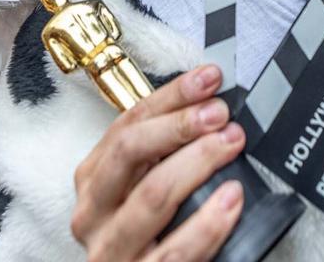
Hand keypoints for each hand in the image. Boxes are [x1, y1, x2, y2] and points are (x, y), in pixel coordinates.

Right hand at [71, 65, 245, 260]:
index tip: (209, 79)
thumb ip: (166, 156)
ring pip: (152, 196)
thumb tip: (210, 108)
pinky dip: (207, 223)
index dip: (171, 97)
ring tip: (231, 144)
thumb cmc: (150, 236)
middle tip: (220, 113)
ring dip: (197, 162)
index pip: (128, 124)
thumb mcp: (144, 189)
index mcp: (93, 179)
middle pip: (130, 152)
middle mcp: (92, 212)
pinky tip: (231, 200)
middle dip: (179, 125)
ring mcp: (110, 250)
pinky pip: (175, 251)